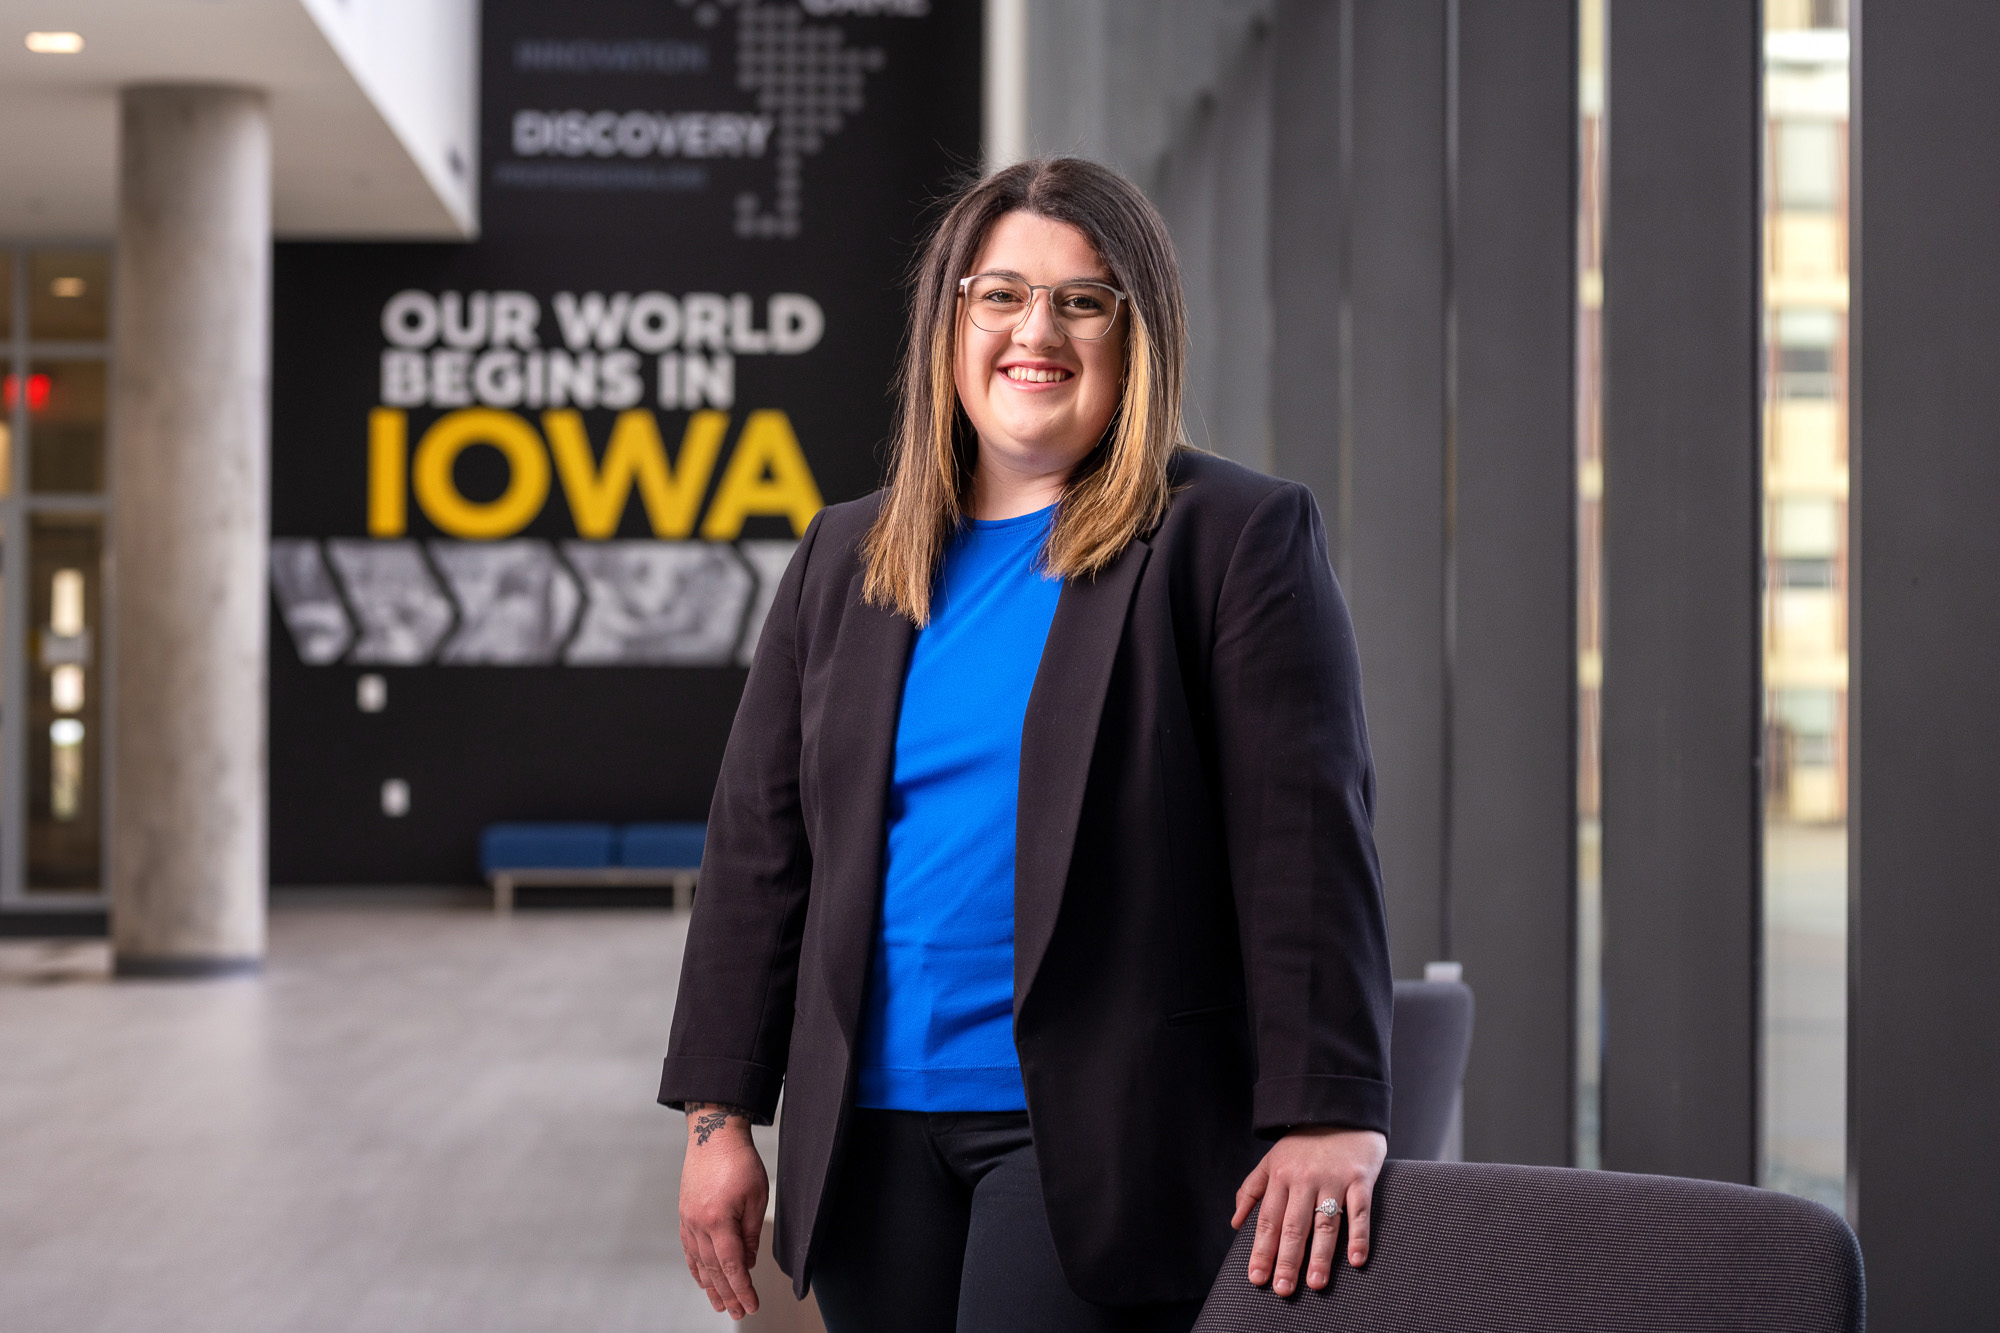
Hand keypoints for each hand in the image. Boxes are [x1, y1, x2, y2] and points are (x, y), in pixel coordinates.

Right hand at [678, 1104, 768, 1318]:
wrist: (712, 1135)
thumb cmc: (739, 1161)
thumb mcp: (756, 1197)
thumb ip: (750, 1233)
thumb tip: (747, 1262)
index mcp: (718, 1220)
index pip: (731, 1266)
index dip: (742, 1289)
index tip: (751, 1305)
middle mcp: (698, 1225)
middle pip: (714, 1270)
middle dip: (727, 1294)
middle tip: (738, 1313)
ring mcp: (688, 1221)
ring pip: (699, 1263)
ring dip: (710, 1287)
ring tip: (720, 1305)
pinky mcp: (684, 1215)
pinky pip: (689, 1250)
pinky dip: (696, 1268)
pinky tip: (702, 1280)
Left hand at [1231, 1127, 1386, 1294]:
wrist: (1340, 1109)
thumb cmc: (1304, 1142)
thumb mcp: (1271, 1160)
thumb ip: (1252, 1190)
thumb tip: (1236, 1223)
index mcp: (1280, 1177)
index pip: (1268, 1220)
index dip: (1261, 1250)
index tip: (1256, 1277)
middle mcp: (1304, 1179)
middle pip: (1294, 1225)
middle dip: (1287, 1260)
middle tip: (1282, 1289)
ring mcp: (1333, 1179)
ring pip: (1325, 1223)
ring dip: (1321, 1255)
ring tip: (1316, 1283)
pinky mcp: (1360, 1179)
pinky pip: (1359, 1211)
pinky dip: (1359, 1236)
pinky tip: (1355, 1260)